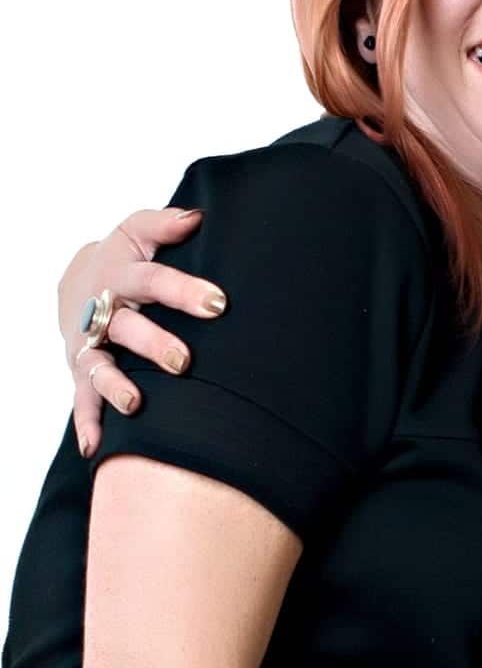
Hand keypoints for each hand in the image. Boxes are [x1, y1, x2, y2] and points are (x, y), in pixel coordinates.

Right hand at [58, 208, 227, 458]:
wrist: (77, 284)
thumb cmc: (125, 259)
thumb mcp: (137, 233)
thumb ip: (165, 225)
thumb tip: (197, 218)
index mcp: (119, 274)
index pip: (151, 279)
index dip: (181, 290)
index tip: (217, 303)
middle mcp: (100, 311)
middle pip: (126, 326)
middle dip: (153, 343)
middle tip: (184, 361)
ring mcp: (89, 345)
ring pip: (99, 367)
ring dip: (116, 387)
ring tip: (136, 404)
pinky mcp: (81, 373)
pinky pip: (82, 401)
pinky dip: (87, 424)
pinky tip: (95, 448)